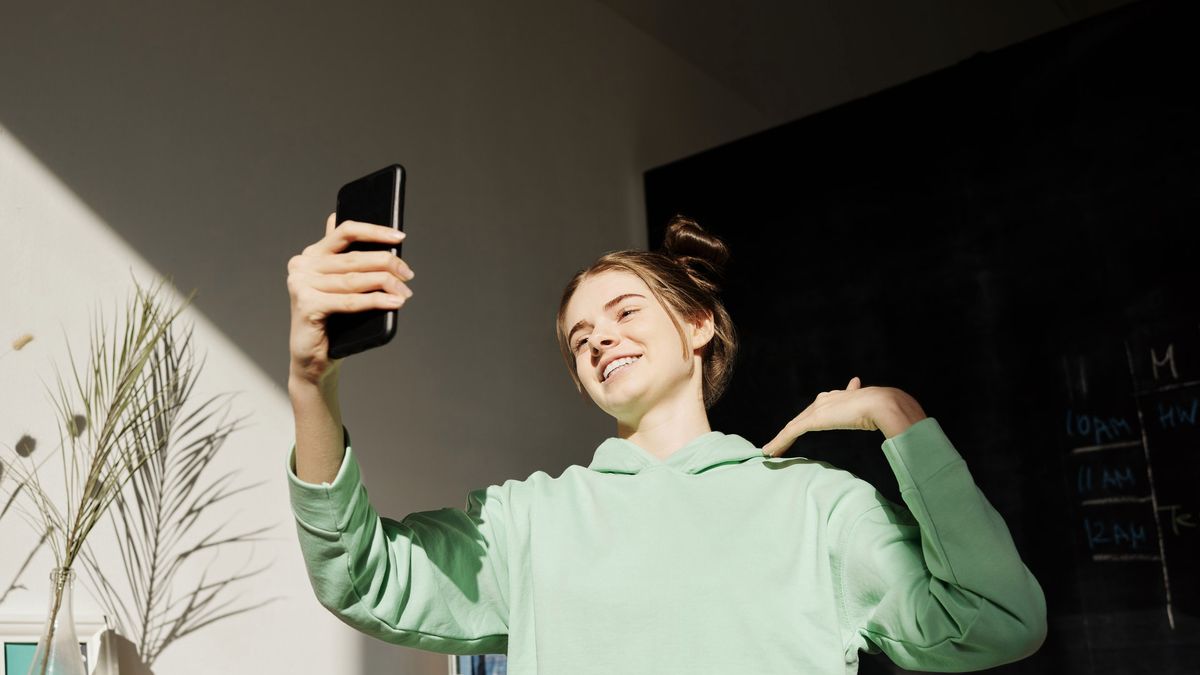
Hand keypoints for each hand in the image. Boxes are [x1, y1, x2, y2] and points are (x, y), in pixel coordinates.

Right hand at [287, 212, 414, 385]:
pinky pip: (349, 301)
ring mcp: (301, 285)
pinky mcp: (306, 305)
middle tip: (408, 274)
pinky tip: (394, 302)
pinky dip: (375, 301)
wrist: (313, 358)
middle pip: (354, 258)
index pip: (345, 232)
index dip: (375, 232)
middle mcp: (302, 265)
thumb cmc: (332, 320)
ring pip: (354, 280)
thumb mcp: (343, 286)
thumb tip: (386, 240)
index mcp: (311, 254)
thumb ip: (352, 261)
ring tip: (405, 291)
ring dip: (385, 283)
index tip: (400, 237)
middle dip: (387, 264)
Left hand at [761, 377, 926, 456]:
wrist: (885, 404)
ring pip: (793, 426)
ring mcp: (820, 409)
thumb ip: (879, 416)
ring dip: (781, 440)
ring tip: (770, 451)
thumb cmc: (888, 410)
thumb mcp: (879, 413)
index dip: (812, 417)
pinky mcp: (814, 419)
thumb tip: (896, 417)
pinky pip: (791, 433)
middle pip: (803, 418)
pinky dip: (779, 443)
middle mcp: (827, 400)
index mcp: (842, 397)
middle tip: (779, 443)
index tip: (805, 423)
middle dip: (792, 429)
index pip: (822, 407)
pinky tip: (769, 453)